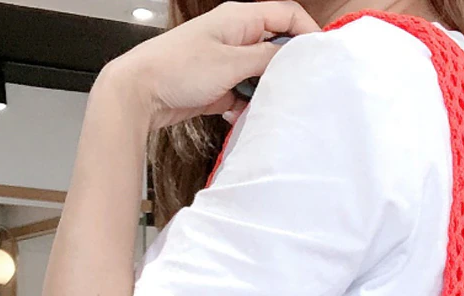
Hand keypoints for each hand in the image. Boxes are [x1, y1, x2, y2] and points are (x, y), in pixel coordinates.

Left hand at [102, 0, 318, 128]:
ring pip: (263, 73)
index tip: (321, 57)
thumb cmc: (176, 69)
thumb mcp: (231, 62)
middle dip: (289, 67)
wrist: (141, 92)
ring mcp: (228, 60)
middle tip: (300, 87)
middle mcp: (235, 35)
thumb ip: (267, 58)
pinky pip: (247, 93)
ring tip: (270, 104)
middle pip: (277, 45)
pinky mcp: (220, 84)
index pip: (287, 14)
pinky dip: (250, 105)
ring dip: (268, 90)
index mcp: (239, 18)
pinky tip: (245, 114)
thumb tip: (295, 56)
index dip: (308, 32)